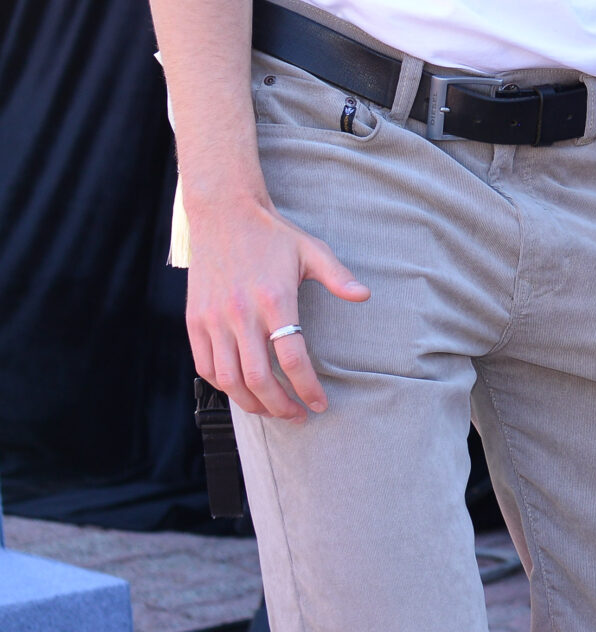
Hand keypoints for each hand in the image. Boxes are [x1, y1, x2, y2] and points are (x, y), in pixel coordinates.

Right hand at [185, 193, 367, 420]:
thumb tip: (365, 296)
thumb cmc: (273, 235)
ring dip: (251, 403)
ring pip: (228, 380)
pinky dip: (222, 385)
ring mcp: (213, 320)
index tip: (320, 404)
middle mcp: (241, 315)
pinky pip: (204, 365)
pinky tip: (241, 391)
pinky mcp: (194, 321)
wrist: (224, 214)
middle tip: (298, 417)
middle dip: (280, 406)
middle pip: (258, 379)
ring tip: (272, 411)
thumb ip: (338, 276)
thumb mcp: (312, 250)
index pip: (292, 358)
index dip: (307, 388)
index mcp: (275, 300)